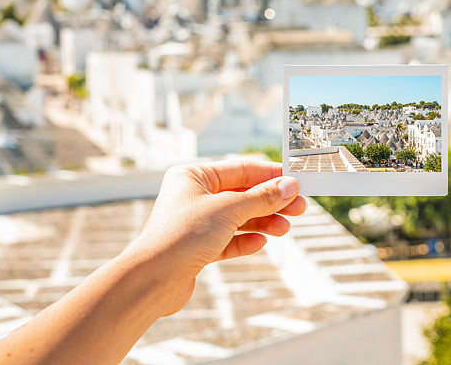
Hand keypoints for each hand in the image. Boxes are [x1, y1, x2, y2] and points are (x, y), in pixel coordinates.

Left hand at [125, 159, 305, 316]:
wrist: (152, 281)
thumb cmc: (181, 236)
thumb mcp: (229, 210)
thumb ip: (261, 198)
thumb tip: (289, 186)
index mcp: (193, 176)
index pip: (239, 170)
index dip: (269, 175)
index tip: (295, 181)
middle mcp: (192, 196)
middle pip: (242, 194)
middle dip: (271, 202)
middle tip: (299, 207)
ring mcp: (195, 223)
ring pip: (237, 218)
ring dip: (263, 222)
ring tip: (284, 228)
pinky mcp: (197, 248)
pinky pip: (228, 240)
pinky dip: (245, 240)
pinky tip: (260, 243)